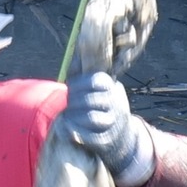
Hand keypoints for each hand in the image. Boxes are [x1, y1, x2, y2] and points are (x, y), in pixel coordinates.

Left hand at [61, 70, 155, 186]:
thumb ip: (84, 72)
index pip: (96, 80)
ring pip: (91, 117)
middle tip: (67, 104)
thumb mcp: (97, 87)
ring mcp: (114, 122)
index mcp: (112, 87)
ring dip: (73, 117)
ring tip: (66, 116)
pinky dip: (74, 131)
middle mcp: (116, 103)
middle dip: (73, 101)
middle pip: (90, 99)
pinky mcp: (107, 139)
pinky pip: (89, 136)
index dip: (78, 83)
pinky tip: (66, 128)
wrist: (121, 135)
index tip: (70, 87)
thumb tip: (76, 47)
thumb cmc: (101, 106)